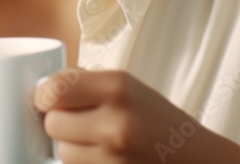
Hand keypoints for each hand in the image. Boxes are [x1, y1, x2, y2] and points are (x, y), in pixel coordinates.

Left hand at [33, 68, 239, 163]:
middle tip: (76, 122)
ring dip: (71, 150)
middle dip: (59, 124)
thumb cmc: (157, 119)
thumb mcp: (127, 87)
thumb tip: (40, 88)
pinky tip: (103, 158)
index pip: (53, 90)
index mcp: (118, 87)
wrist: (199, 159)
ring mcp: (117, 157)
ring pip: (62, 154)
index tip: (47, 99)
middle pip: (53, 124)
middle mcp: (117, 122)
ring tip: (96, 143)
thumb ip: (85, 83)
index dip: (43, 96)